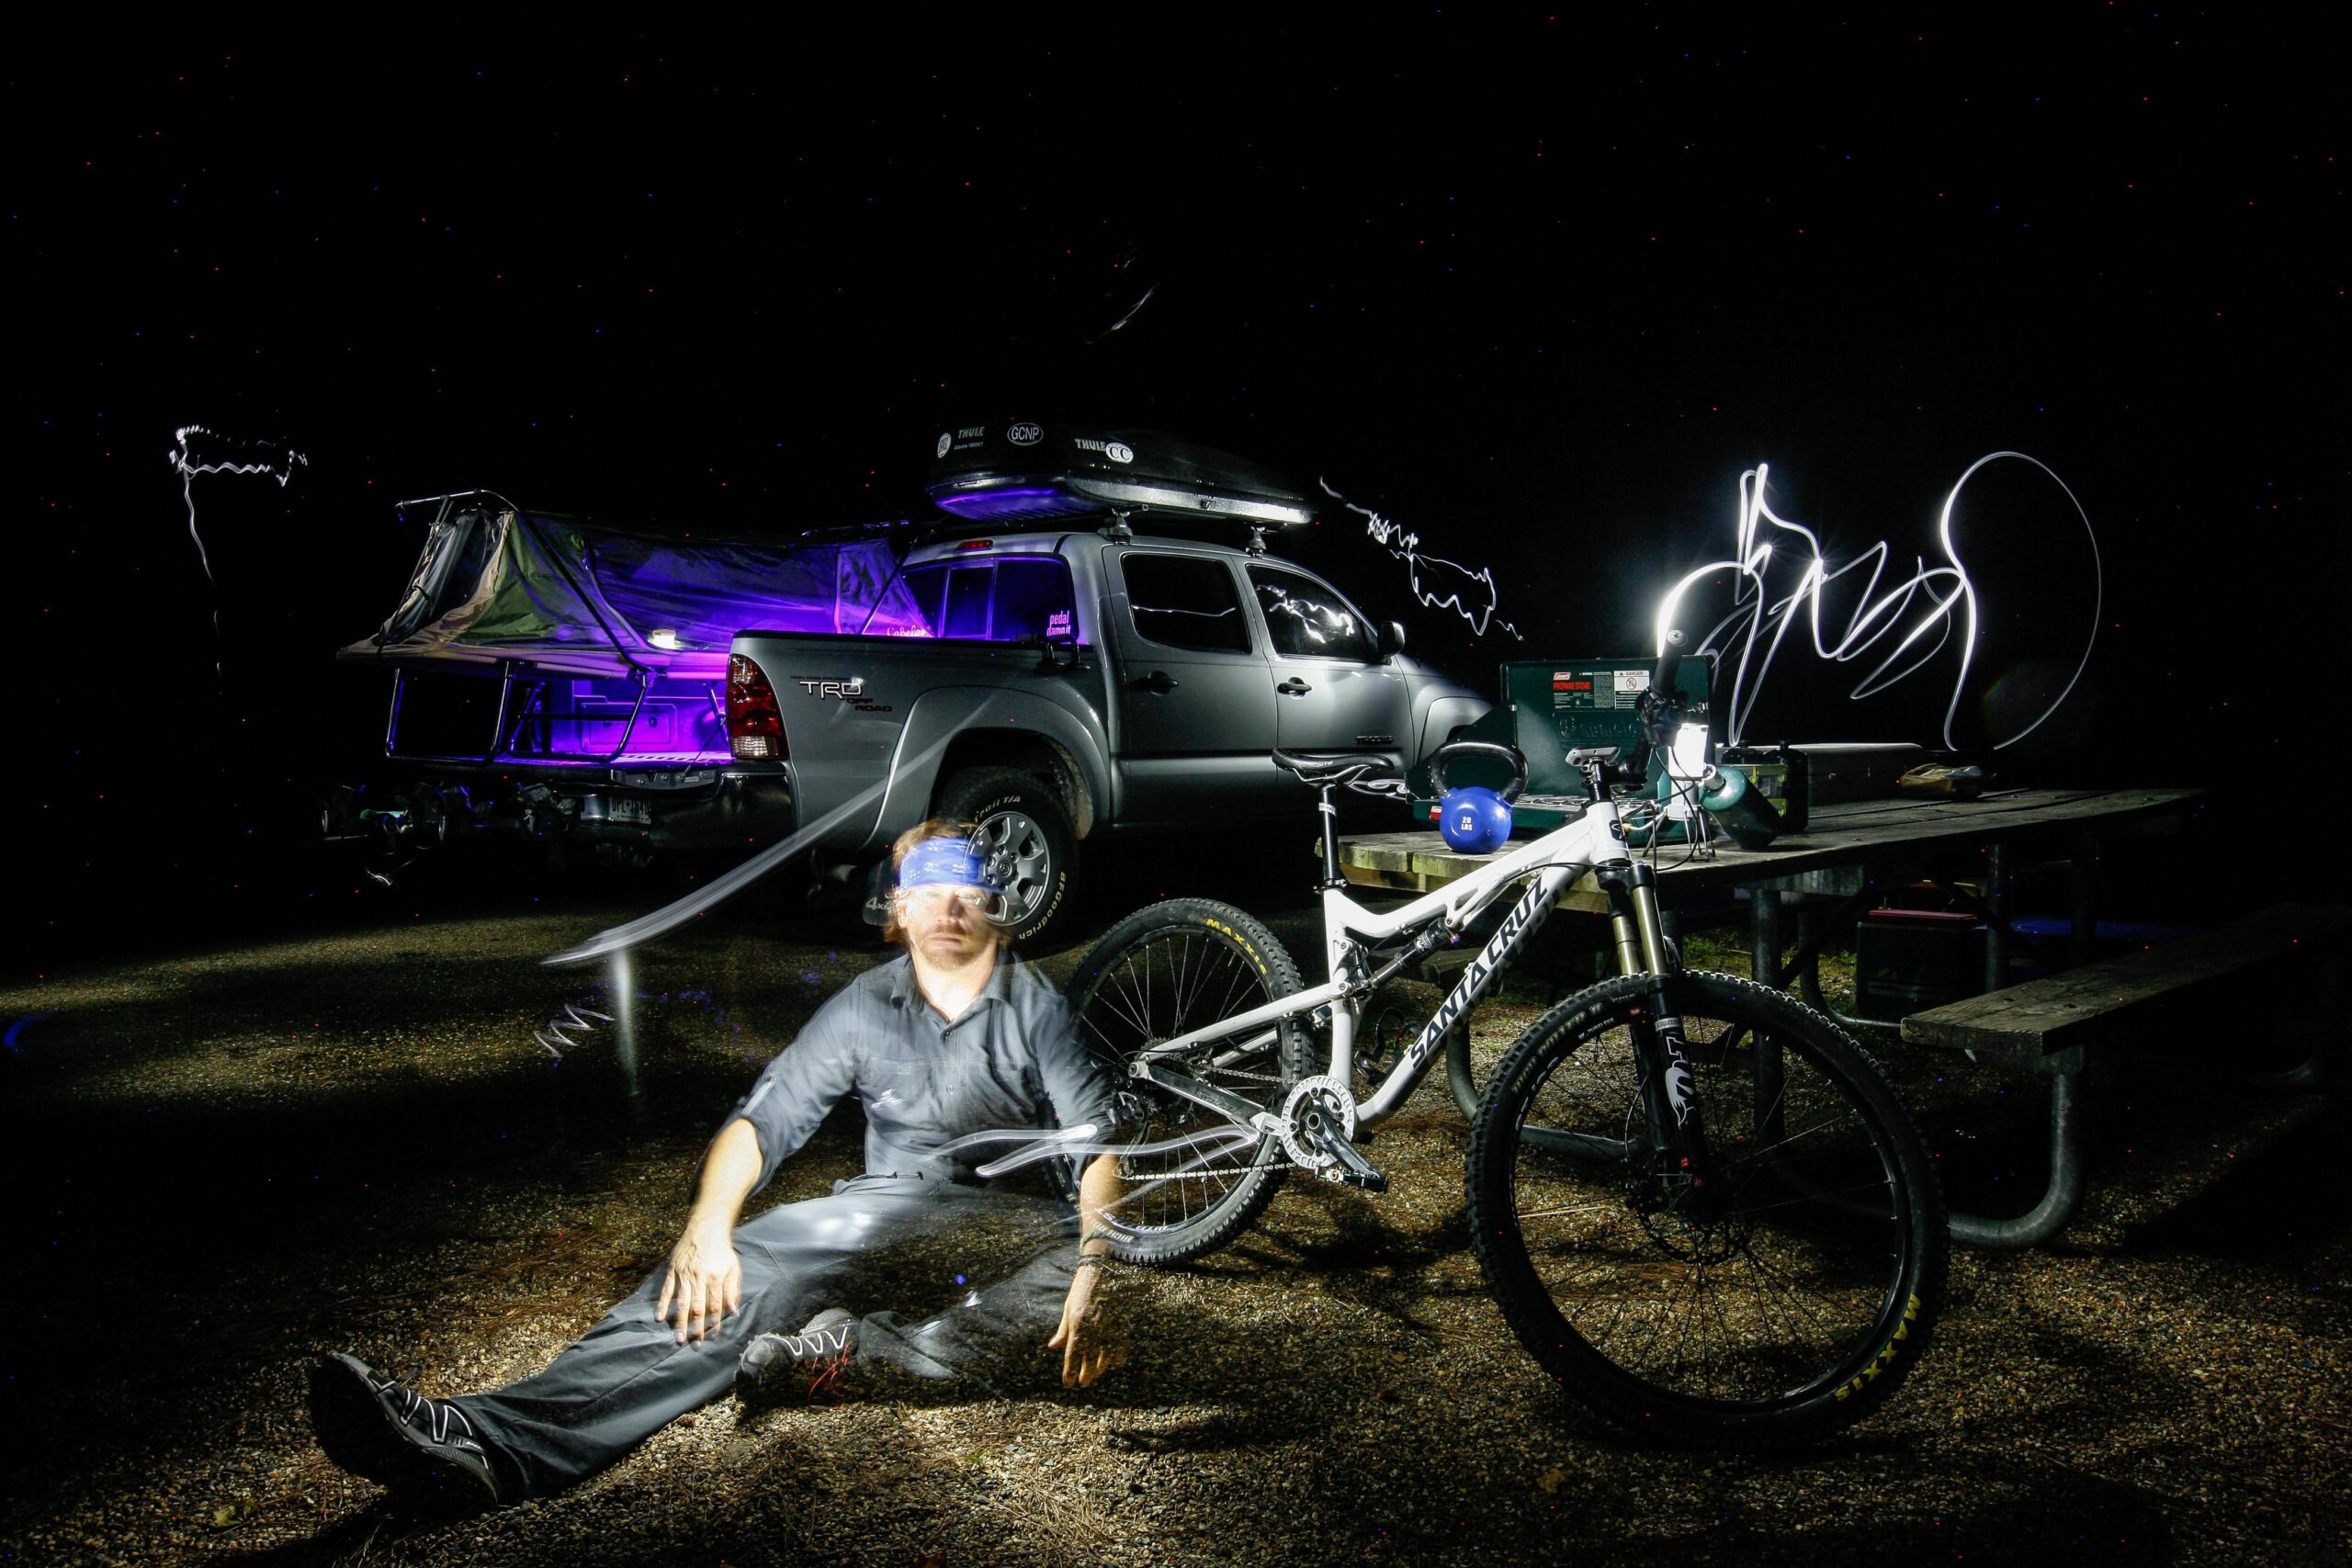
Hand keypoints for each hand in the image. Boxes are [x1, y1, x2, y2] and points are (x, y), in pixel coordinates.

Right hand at [655, 1220, 742, 1343]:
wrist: (706, 1229)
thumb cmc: (722, 1252)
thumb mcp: (733, 1268)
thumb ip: (732, 1290)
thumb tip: (733, 1312)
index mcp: (715, 1277)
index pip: (714, 1305)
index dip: (714, 1322)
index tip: (712, 1337)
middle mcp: (698, 1277)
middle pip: (697, 1307)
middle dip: (695, 1328)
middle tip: (694, 1345)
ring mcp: (684, 1274)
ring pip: (681, 1302)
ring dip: (679, 1321)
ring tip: (678, 1338)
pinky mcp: (673, 1270)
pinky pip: (666, 1290)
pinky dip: (662, 1304)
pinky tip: (659, 1317)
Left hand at [1045, 1258, 1124, 1387]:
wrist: (1104, 1268)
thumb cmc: (1082, 1287)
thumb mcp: (1068, 1306)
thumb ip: (1063, 1329)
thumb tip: (1053, 1347)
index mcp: (1077, 1322)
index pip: (1072, 1354)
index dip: (1069, 1371)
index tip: (1068, 1384)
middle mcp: (1093, 1327)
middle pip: (1090, 1358)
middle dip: (1086, 1374)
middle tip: (1083, 1383)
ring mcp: (1109, 1324)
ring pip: (1106, 1354)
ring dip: (1100, 1367)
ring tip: (1096, 1373)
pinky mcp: (1121, 1321)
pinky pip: (1120, 1344)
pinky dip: (1117, 1355)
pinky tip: (1113, 1362)